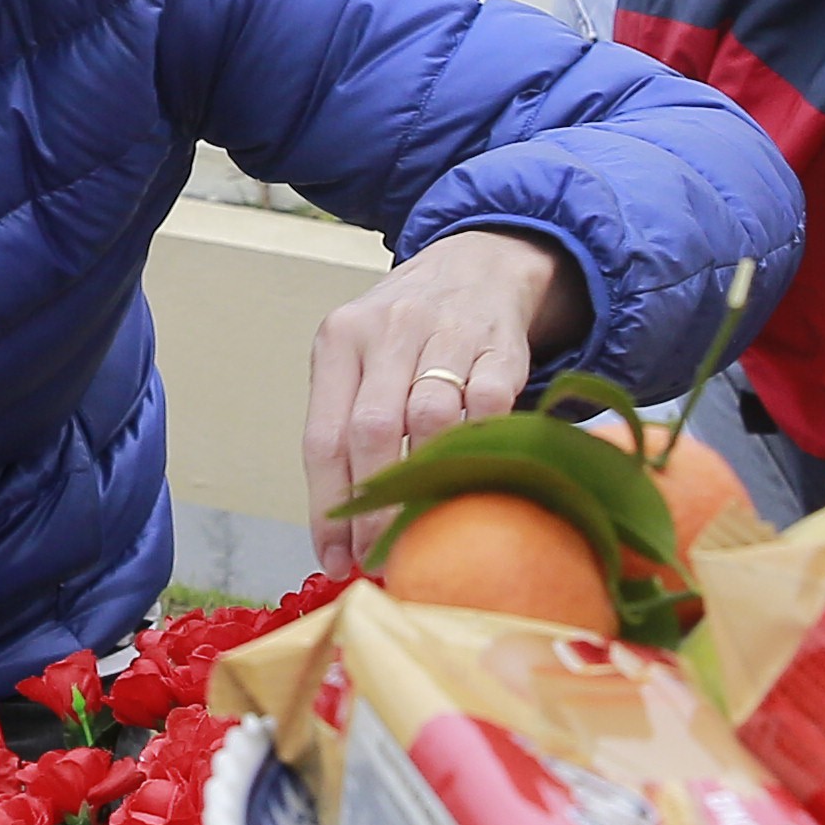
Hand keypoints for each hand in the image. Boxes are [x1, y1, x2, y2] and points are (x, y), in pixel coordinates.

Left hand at [305, 227, 582, 563]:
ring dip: (423, 487)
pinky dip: (477, 451)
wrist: (476, 266)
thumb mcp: (361, 360)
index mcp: (340, 339)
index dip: (328, 507)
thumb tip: (340, 531)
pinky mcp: (500, 347)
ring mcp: (447, 334)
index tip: (335, 559)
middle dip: (373, 507)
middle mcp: (388, 330)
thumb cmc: (405, 335)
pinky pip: (487, 408)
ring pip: (429, 421)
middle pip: (372, 432)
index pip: (323, 437)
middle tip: (377, 557)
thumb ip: (347, 427)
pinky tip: (470, 484)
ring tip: (419, 531)